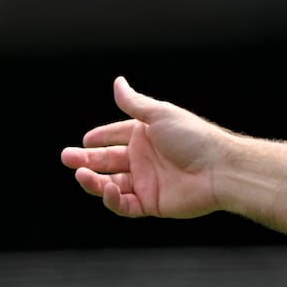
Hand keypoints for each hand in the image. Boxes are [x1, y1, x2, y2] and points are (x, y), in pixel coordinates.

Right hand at [62, 77, 223, 218]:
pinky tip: (106, 188)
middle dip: (86, 160)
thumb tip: (117, 82)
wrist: (219, 169)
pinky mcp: (152, 203)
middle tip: (67, 158)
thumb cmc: (193, 137)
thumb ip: (134, 103)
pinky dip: (111, 198)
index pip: (116, 137)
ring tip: (81, 173)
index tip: (84, 140)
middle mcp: (145, 159)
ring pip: (111, 183)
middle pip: (108, 161)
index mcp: (147, 136)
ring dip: (93, 180)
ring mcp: (147, 182)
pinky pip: (124, 205)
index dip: (99, 139)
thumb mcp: (160, 114)